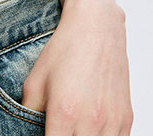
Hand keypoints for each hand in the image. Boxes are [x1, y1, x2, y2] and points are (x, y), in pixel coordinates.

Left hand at [20, 0, 133, 134]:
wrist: (96, 27)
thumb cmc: (63, 51)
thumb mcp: (34, 81)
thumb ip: (28, 114)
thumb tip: (26, 131)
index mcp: (64, 113)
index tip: (46, 133)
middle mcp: (91, 121)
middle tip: (57, 129)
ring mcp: (112, 122)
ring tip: (73, 128)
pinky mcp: (127, 119)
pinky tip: (90, 129)